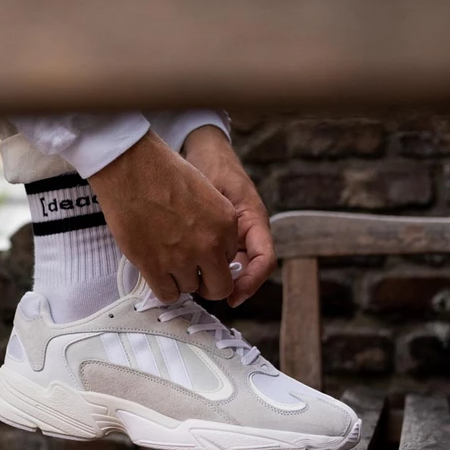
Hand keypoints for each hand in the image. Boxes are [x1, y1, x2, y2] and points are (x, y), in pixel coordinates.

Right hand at [88, 131, 237, 301]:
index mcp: (226, 223)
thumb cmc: (162, 171)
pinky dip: (164, 288)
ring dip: (181, 279)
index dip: (214, 256)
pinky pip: (167, 294)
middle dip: (208, 283)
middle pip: (219, 286)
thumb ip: (213, 222)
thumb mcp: (204, 192)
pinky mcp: (155, 267)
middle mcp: (209, 244)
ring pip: (190, 289)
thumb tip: (208, 245)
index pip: (230, 258)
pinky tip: (157, 273)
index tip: (200, 250)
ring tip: (166, 259)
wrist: (131, 168)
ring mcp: (182, 258)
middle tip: (194, 274)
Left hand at [182, 126, 275, 306]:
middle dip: (228, 286)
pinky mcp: (221, 237)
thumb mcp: (213, 187)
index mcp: (254, 219)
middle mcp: (249, 232)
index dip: (252, 281)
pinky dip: (205, 269)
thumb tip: (202, 245)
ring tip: (191, 284)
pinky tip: (186, 271)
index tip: (233, 296)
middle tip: (203, 292)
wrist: (205, 152)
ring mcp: (236, 236)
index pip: (264, 259)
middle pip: (248, 270)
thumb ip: (211, 213)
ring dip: (216, 280)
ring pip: (232, 269)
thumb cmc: (211, 164)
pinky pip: (218, 261)